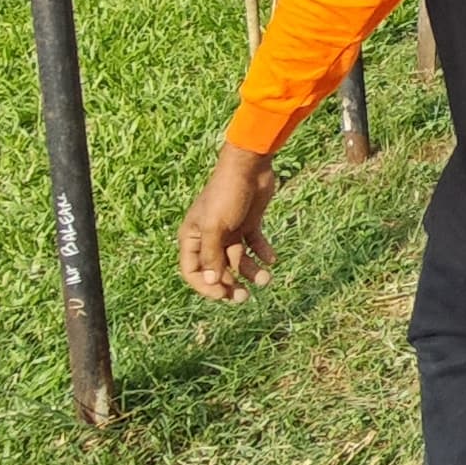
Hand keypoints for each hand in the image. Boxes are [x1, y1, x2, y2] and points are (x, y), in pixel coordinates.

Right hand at [176, 143, 278, 301]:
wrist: (250, 167)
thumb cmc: (226, 194)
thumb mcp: (216, 227)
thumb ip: (212, 255)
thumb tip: (211, 281)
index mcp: (192, 237)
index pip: (192, 271)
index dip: (205, 286)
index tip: (221, 294)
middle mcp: (209, 237)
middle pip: (217, 270)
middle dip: (230, 284)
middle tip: (244, 297)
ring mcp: (229, 231)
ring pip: (238, 260)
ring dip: (251, 271)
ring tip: (266, 278)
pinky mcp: (248, 224)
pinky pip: (255, 245)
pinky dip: (263, 253)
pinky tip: (273, 259)